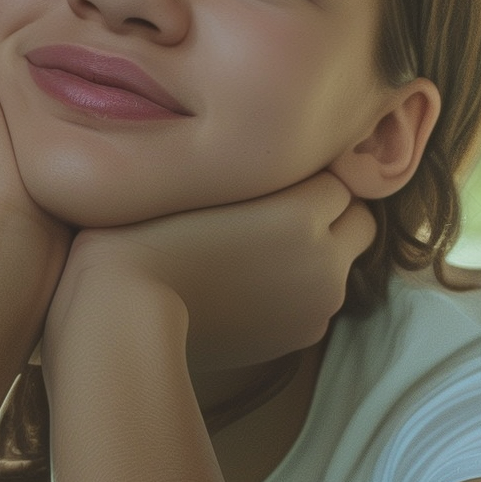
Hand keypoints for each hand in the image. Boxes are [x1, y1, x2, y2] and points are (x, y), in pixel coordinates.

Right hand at [49, 174, 373, 376]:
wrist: (126, 315)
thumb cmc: (143, 234)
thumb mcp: (197, 175)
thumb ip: (250, 160)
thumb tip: (273, 146)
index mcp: (303, 210)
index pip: (336, 175)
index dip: (303, 173)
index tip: (271, 177)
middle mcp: (324, 257)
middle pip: (355, 217)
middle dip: (328, 211)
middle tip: (275, 210)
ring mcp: (319, 301)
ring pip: (341, 259)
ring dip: (318, 250)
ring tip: (261, 249)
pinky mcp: (303, 334)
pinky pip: (318, 298)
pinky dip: (300, 289)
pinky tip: (254, 285)